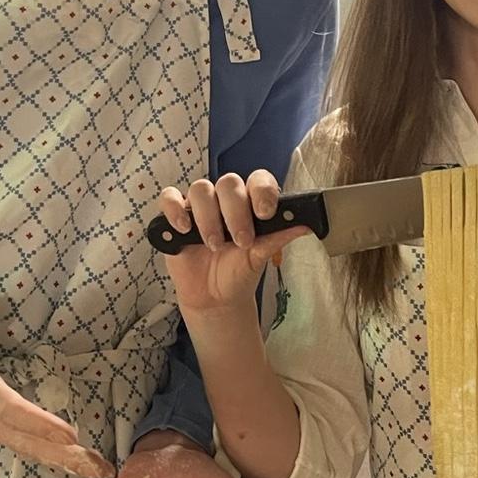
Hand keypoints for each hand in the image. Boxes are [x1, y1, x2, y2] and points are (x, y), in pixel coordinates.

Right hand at [0, 300, 112, 477]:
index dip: (38, 423)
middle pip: (23, 438)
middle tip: (101, 468)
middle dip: (62, 455)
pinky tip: (73, 459)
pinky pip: (22, 442)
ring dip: (62, 459)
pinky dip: (49, 453)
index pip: (7, 408)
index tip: (70, 435)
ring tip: (98, 470)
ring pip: (25, 446)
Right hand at [156, 170, 307, 321]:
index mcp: (251, 202)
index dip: (262, 191)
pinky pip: (169, 199)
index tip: (265, 213)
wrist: (214, 297)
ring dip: (208, 217)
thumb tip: (307, 225)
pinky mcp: (176, 218)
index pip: (258, 180)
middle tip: (241, 240)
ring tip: (215, 245)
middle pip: (228, 182)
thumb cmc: (239, 272)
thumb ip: (279, 238)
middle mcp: (225, 200)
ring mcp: (199, 207)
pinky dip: (175, 210)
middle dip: (235, 211)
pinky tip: (185, 229)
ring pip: (200, 189)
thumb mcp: (261, 257)